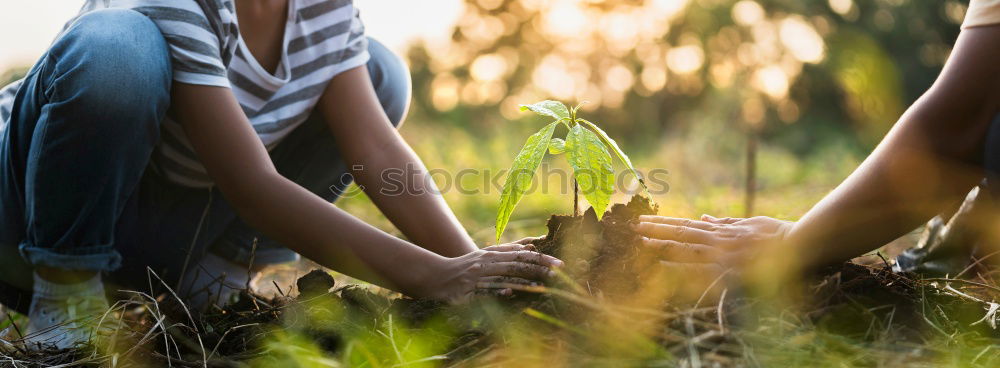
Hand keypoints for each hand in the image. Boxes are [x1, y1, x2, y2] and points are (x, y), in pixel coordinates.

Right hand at [420, 237, 562, 302]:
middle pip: (516, 264)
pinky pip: (483, 292)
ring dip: (522, 281)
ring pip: (502, 277)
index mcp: (493, 255)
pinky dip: (496, 292)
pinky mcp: (466, 292)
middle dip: (538, 268)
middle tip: (559, 272)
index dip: (542, 259)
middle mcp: (486, 263)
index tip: (561, 264)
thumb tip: (531, 247)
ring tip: (540, 284)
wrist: (436, 276)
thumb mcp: (487, 255)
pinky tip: (508, 293)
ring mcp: (476, 277)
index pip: (522, 255)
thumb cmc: (466, 267)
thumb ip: (508, 251)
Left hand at [634, 215, 792, 271]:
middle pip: (680, 235)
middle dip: (654, 232)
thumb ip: (724, 222)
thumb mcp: (749, 222)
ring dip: (662, 247)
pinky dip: (683, 269)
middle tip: (630, 229)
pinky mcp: (732, 272)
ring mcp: (724, 256)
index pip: (684, 225)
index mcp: (721, 230)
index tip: (641, 221)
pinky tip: (665, 268)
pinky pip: (702, 272)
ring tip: (640, 243)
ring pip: (686, 250)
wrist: (802, 244)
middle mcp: (719, 241)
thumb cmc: (777, 234)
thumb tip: (703, 216)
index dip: (661, 223)